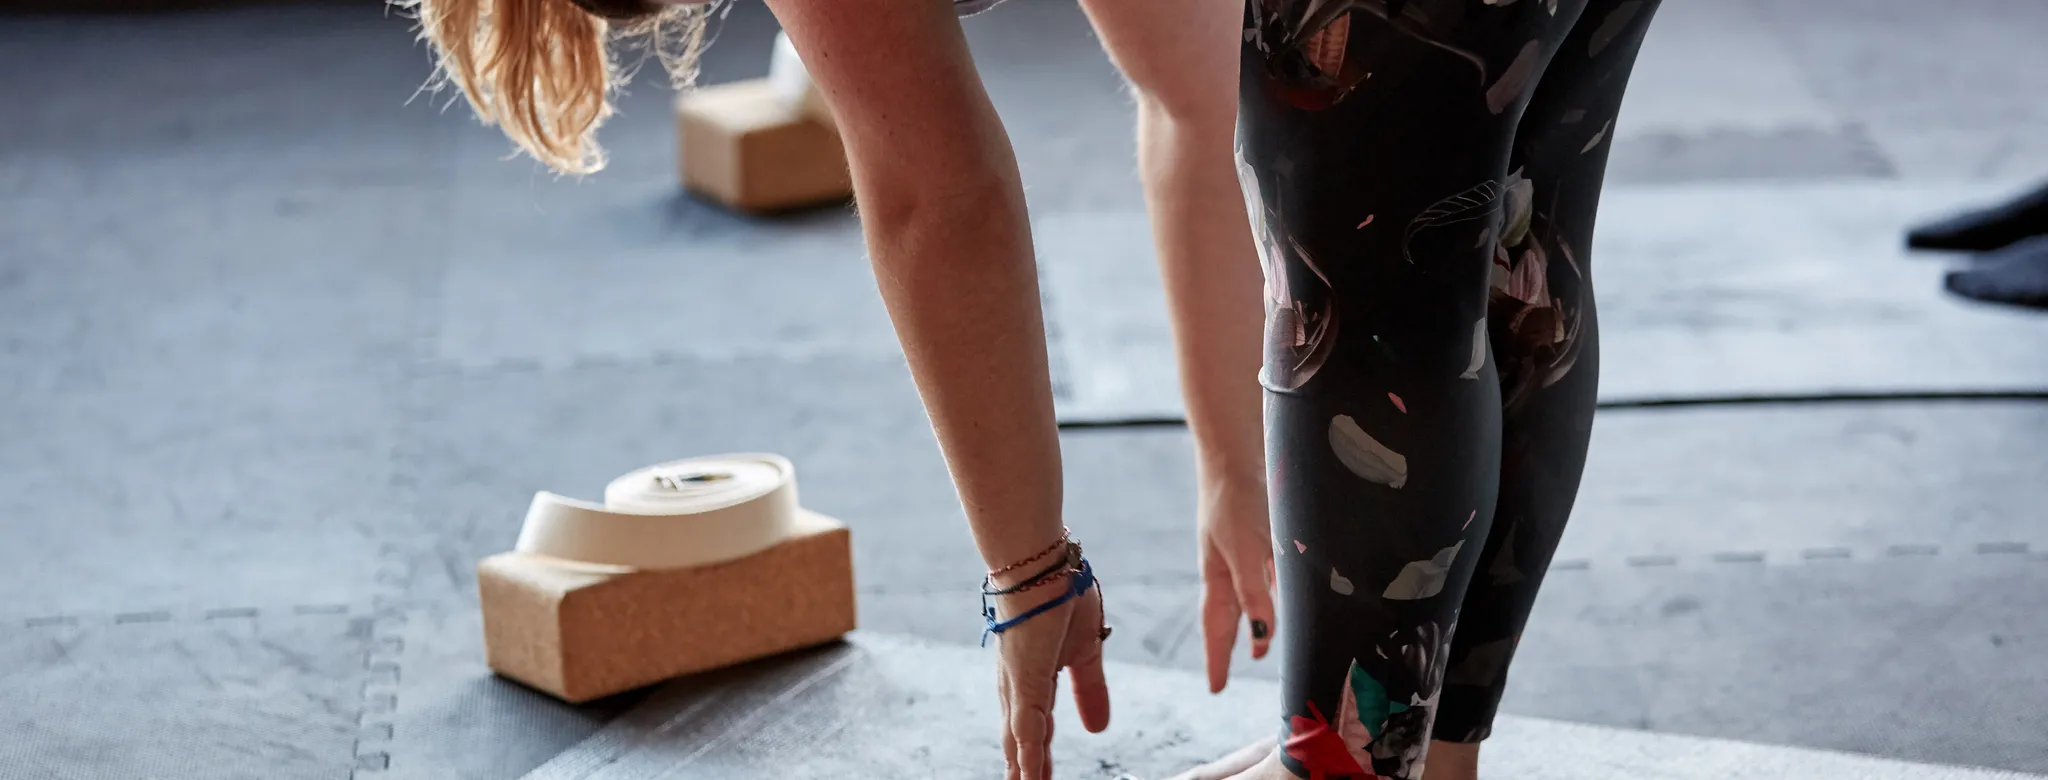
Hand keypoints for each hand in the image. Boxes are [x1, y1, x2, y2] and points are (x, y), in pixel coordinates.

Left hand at [991, 576, 1111, 779]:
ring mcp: (1020, 684)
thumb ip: (1091, 691)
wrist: (1046, 564)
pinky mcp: (1025, 677)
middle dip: (1024, 772)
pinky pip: (1026, 723)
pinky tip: (1026, 775)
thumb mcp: (1087, 652)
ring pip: (1018, 741)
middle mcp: (1019, 688)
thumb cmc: (1061, 595)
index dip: (1037, 760)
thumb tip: (1098, 729)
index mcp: (1033, 682)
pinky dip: (1026, 752)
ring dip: (1022, 771)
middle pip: (1019, 743)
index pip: (1036, 732)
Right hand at [1198, 474, 1276, 692]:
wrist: (1235, 452)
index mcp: (1218, 577)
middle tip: (1229, 675)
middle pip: (1228, 617)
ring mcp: (1242, 551)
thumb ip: (1253, 594)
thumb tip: (1261, 638)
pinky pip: (1264, 574)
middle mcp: (1228, 568)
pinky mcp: (1258, 535)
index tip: (1215, 688)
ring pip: (1247, 596)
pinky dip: (1270, 590)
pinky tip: (1283, 593)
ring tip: (1259, 646)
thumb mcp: (1245, 551)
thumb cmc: (1234, 501)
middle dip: (1229, 646)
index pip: (1216, 629)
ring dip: (1252, 621)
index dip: (1217, 659)